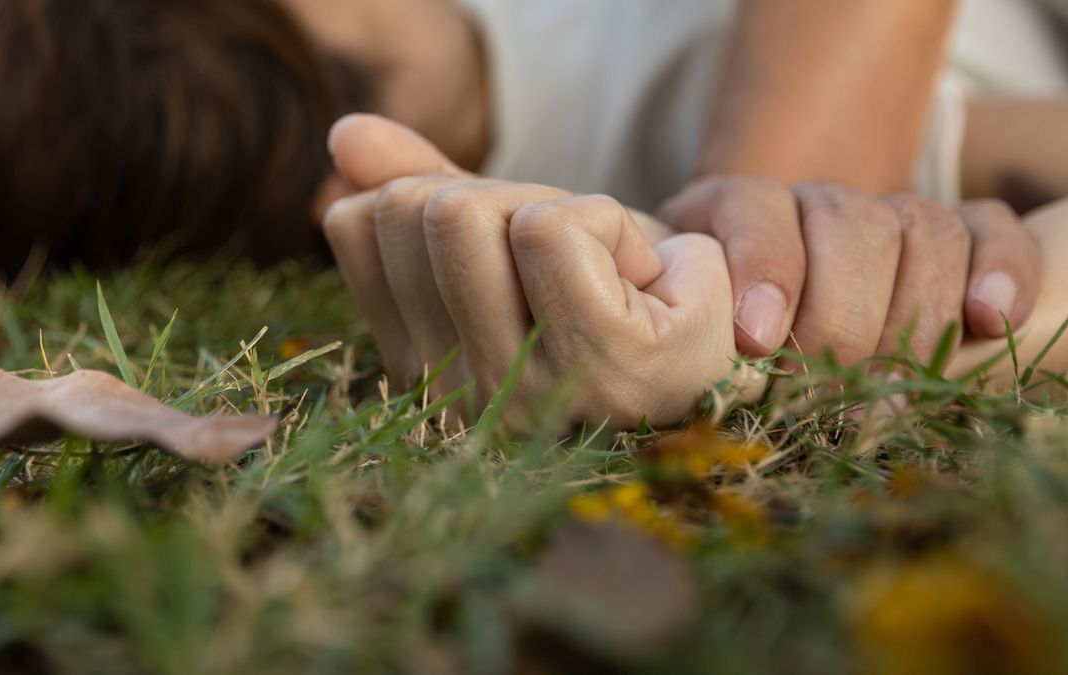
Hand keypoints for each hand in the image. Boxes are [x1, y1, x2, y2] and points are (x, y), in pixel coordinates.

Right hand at [323, 115, 760, 425]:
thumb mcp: (505, 227)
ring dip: (561, 211)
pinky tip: (644, 281)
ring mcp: (523, 396)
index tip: (517, 255)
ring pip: (476, 213)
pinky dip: (609, 222)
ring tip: (607, 272)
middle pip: (422, 211)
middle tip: (576, 260)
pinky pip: (557, 227)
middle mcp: (454, 402)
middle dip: (510, 198)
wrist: (726, 324)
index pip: (360, 223)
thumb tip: (341, 136)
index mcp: (416, 371)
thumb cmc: (611, 282)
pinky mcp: (601, 367)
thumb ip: (419, 185)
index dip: (448, 199)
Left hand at [658, 176, 1040, 365]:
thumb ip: (689, 337)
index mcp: (738, 211)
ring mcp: (890, 215)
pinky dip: (1003, 270)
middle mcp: (817, 203)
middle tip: (828, 389)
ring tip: (893, 390)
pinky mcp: (960, 236)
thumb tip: (702, 370)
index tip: (759, 341)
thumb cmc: (722, 348)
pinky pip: (993, 229)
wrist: (777, 334)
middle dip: (842, 318)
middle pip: (849, 225)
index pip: (754, 211)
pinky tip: (992, 322)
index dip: (763, 268)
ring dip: (915, 315)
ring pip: (923, 227)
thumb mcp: (692, 338)